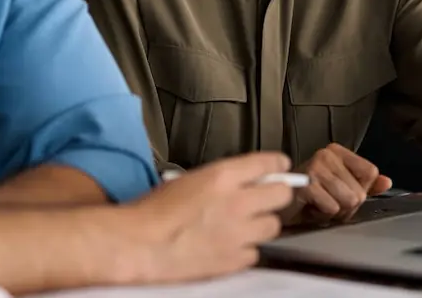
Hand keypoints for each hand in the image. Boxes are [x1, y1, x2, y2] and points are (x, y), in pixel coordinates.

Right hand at [120, 152, 292, 283]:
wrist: (140, 244)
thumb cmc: (154, 210)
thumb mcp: (190, 177)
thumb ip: (223, 176)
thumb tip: (245, 177)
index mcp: (224, 176)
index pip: (269, 162)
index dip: (278, 164)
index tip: (280, 166)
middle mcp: (237, 202)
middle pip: (282, 194)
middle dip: (276, 193)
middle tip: (267, 196)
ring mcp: (238, 233)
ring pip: (273, 225)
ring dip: (263, 223)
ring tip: (247, 223)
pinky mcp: (233, 260)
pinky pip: (255, 253)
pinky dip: (246, 249)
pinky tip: (232, 244)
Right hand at [282, 143, 391, 224]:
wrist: (278, 205)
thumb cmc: (308, 197)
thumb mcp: (340, 188)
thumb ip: (365, 184)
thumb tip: (387, 182)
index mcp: (337, 151)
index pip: (370, 172)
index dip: (361, 191)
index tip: (343, 193)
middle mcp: (327, 154)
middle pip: (360, 191)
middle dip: (346, 207)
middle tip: (327, 203)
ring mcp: (315, 167)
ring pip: (348, 201)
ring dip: (334, 212)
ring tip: (318, 204)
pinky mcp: (306, 183)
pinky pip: (332, 207)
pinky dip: (322, 215)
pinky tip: (309, 207)